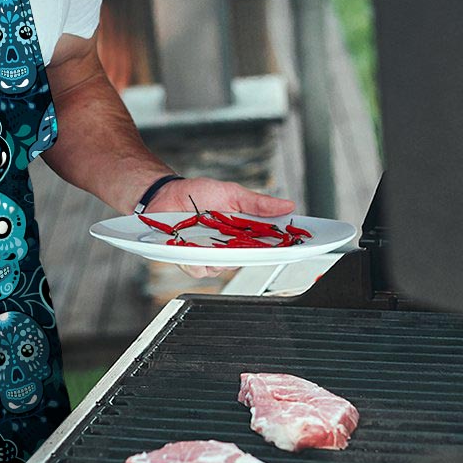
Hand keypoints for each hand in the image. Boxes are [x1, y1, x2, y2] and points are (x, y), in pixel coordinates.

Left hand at [146, 177, 295, 279]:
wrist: (166, 194)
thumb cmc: (198, 193)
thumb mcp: (232, 193)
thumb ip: (258, 203)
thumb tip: (287, 205)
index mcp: (243, 232)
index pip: (268, 245)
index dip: (282, 248)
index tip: (295, 246)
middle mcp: (228, 247)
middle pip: (247, 260)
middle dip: (248, 253)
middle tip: (242, 239)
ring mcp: (209, 255)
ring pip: (223, 268)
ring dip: (218, 255)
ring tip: (208, 236)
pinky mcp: (190, 260)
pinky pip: (199, 269)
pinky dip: (196, 259)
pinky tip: (190, 245)